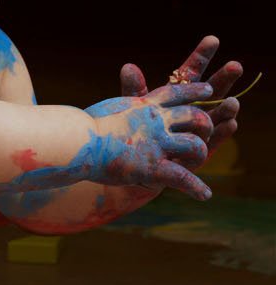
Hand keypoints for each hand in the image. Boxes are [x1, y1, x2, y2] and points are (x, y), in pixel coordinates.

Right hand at [87, 80, 213, 199]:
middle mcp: (155, 121)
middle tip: (205, 133)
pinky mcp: (152, 167)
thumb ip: (124, 109)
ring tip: (197, 161)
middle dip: (206, 125)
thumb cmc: (82, 126)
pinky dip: (196, 188)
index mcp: (144, 105)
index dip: (196, 90)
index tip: (210, 89)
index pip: (178, 92)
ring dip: (200, 155)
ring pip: (195, 146)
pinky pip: (183, 178)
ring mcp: (156, 144)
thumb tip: (121, 108)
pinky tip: (205, 195)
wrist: (76, 140)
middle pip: (196, 116)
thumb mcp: (108, 109)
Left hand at [117, 35, 241, 157]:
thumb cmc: (133, 132)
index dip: (201, 56)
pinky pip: (214, 141)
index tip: (212, 39)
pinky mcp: (199, 151)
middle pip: (212, 90)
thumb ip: (134, 90)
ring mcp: (198, 129)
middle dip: (224, 79)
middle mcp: (192, 109)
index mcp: (177, 94)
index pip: (191, 72)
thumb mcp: (134, 109)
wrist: (131, 165)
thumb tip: (128, 67)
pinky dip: (223, 132)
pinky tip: (231, 124)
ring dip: (226, 108)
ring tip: (233, 101)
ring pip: (216, 116)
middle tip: (235, 66)